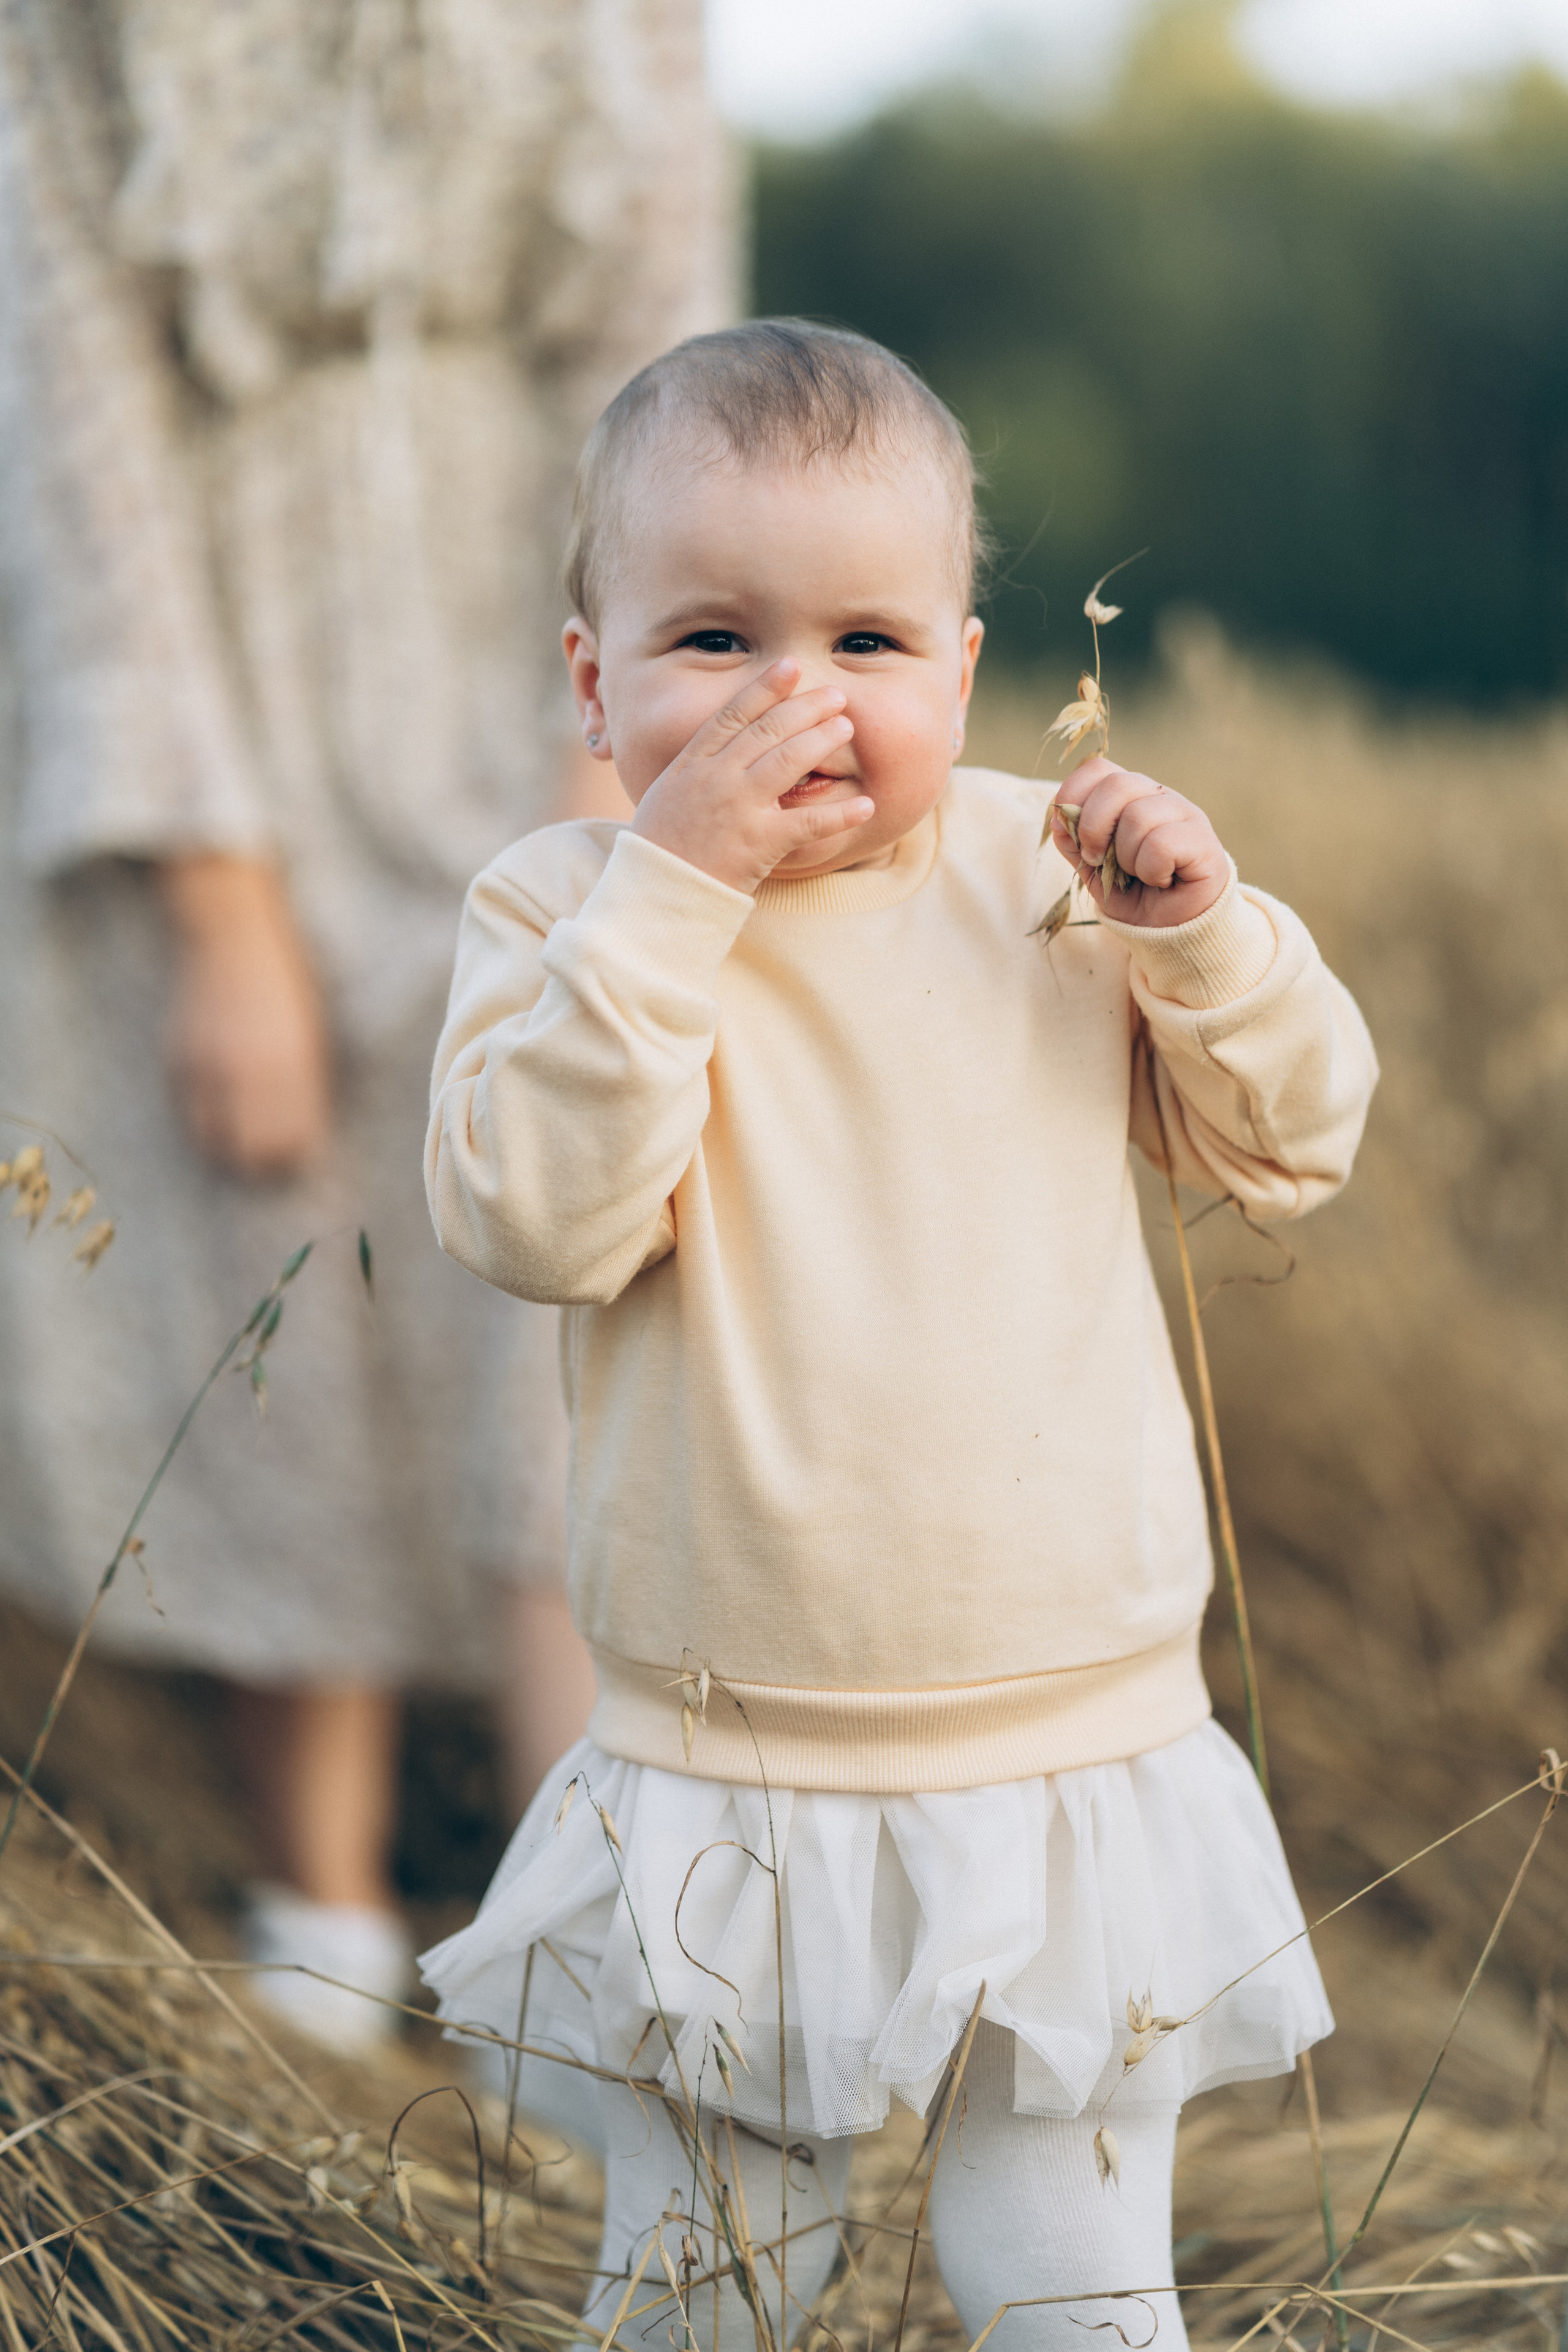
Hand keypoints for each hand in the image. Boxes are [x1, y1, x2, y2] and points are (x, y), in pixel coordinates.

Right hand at [157, 858, 331, 1177]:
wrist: (233, 937)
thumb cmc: (287, 983)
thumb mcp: (312, 1033)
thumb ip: (308, 1084)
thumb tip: (305, 1135)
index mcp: (292, 1066)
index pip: (292, 1142)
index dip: (295, 1158)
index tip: (297, 1158)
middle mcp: (248, 1073)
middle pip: (252, 1152)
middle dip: (262, 1164)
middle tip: (268, 1162)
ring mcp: (209, 1067)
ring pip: (214, 1140)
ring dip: (228, 1151)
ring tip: (239, 1146)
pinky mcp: (179, 1060)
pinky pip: (189, 1113)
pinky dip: (203, 1123)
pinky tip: (216, 1117)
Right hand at [630, 659, 873, 892]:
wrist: (657, 891)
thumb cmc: (661, 846)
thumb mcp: (668, 793)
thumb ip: (698, 768)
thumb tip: (725, 747)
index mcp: (693, 763)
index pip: (733, 715)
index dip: (764, 688)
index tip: (789, 666)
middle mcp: (716, 778)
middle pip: (768, 730)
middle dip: (805, 707)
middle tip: (835, 695)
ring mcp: (739, 809)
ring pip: (788, 761)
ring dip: (822, 739)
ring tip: (845, 726)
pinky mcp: (759, 843)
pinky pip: (807, 823)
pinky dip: (840, 814)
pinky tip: (865, 805)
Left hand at [1048, 756, 1228, 928]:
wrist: (1172, 930)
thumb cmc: (1135, 894)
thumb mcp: (1094, 870)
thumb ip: (1075, 843)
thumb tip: (1059, 820)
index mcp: (1131, 795)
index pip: (1099, 769)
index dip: (1074, 794)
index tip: (1066, 832)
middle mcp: (1159, 796)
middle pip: (1117, 784)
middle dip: (1093, 828)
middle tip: (1096, 859)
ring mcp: (1185, 814)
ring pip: (1139, 817)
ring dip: (1125, 858)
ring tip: (1138, 874)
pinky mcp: (1204, 841)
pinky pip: (1161, 845)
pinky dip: (1151, 871)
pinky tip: (1161, 880)